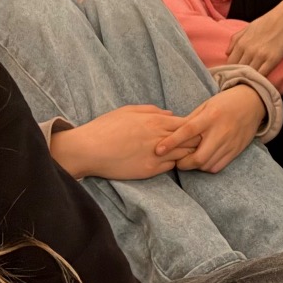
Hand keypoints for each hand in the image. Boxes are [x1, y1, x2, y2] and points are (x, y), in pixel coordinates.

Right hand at [48, 105, 188, 179]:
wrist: (88, 149)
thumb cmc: (106, 127)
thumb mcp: (128, 111)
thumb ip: (152, 111)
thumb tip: (170, 114)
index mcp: (156, 121)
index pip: (188, 124)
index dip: (192, 128)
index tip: (190, 130)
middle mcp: (160, 138)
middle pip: (190, 140)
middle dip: (194, 141)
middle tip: (191, 143)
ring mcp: (156, 156)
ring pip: (183, 155)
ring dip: (184, 154)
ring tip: (180, 152)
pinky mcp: (150, 171)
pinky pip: (170, 167)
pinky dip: (172, 163)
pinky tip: (166, 161)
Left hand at [156, 85, 265, 172]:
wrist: (253, 103)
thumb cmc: (225, 103)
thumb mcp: (206, 105)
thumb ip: (191, 120)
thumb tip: (172, 133)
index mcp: (210, 116)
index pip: (187, 132)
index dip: (172, 142)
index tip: (158, 150)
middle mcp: (221, 131)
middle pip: (199, 157)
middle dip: (184, 163)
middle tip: (177, 161)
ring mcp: (230, 143)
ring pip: (208, 164)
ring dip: (195, 166)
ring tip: (190, 159)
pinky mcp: (236, 150)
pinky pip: (218, 166)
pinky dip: (207, 166)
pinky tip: (203, 160)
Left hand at [227, 0, 282, 76]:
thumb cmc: (269, 20)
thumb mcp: (249, 27)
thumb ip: (236, 39)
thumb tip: (227, 53)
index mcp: (241, 42)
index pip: (230, 62)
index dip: (230, 70)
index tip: (234, 74)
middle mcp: (248, 50)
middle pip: (238, 70)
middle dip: (238, 76)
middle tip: (240, 81)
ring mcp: (260, 55)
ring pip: (249, 74)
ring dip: (249, 79)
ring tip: (250, 83)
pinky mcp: (272, 59)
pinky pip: (262, 75)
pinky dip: (260, 79)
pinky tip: (260, 81)